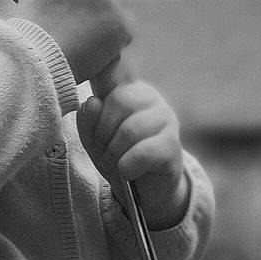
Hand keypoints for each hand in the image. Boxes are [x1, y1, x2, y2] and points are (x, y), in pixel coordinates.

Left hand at [77, 77, 189, 228]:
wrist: (147, 191)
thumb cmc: (120, 157)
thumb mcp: (95, 140)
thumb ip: (88, 120)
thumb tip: (93, 103)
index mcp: (129, 90)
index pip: (112, 68)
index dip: (101, 72)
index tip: (94, 91)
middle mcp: (150, 98)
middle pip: (118, 101)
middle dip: (103, 132)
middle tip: (103, 153)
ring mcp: (166, 119)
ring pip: (130, 128)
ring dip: (114, 153)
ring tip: (114, 166)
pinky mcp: (173, 145)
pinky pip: (144, 152)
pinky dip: (128, 166)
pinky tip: (128, 172)